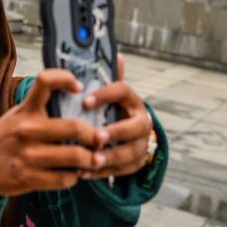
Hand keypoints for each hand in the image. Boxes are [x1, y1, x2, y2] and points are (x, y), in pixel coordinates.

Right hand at [0, 69, 102, 196]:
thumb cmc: (2, 136)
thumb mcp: (18, 115)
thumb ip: (42, 108)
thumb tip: (79, 101)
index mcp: (26, 110)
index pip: (46, 81)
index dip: (67, 79)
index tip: (81, 89)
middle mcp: (27, 130)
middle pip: (74, 127)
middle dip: (95, 135)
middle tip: (103, 138)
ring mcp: (28, 156)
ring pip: (74, 156)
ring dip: (91, 159)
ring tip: (96, 159)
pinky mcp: (28, 178)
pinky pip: (64, 179)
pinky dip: (75, 177)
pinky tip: (75, 173)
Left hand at [81, 55, 153, 178]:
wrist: (129, 134)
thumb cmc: (112, 110)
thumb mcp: (109, 94)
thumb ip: (106, 77)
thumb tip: (114, 53)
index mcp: (132, 100)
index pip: (123, 91)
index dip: (105, 95)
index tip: (85, 101)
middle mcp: (141, 121)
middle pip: (134, 127)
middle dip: (116, 132)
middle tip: (97, 136)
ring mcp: (141, 144)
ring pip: (130, 152)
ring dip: (110, 157)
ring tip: (91, 160)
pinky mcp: (136, 162)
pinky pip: (122, 170)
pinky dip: (103, 173)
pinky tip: (85, 173)